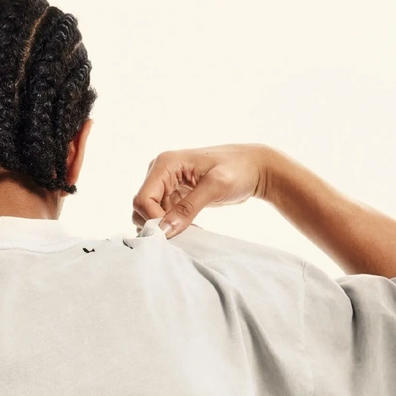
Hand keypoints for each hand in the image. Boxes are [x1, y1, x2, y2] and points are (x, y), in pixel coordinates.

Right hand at [132, 145, 272, 235]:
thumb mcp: (216, 186)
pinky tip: (192, 226)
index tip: (173, 231)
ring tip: (190, 228)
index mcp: (165, 164)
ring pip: (149, 215)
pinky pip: (163, 217)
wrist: (254, 168)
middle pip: (141, 208)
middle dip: (157, 225)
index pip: (142, 199)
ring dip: (165, 227)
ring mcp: (166, 185)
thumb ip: (188, 208)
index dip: (153, 220)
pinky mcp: (174, 196)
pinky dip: (173, 226)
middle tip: (182, 232)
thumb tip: (164, 230)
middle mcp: (160, 173)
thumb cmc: (238, 170)